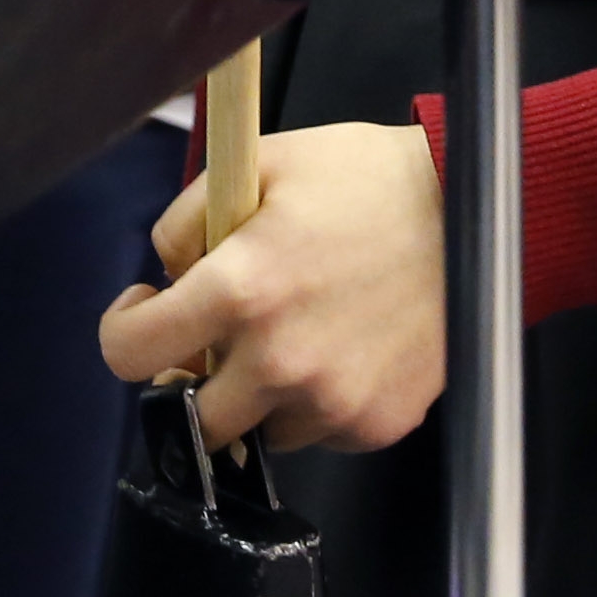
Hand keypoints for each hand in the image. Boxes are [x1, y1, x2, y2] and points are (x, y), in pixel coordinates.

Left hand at [100, 121, 445, 452]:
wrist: (471, 211)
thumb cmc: (363, 180)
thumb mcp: (257, 165)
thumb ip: (187, 222)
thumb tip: (166, 278)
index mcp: (242, 289)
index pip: (130, 354)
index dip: (124, 329)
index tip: (145, 308)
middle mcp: (281, 360)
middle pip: (191, 417)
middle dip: (188, 376)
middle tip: (213, 333)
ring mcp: (333, 401)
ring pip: (257, 429)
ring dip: (255, 391)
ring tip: (290, 328)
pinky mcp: (378, 423)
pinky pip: (318, 431)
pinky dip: (312, 400)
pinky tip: (337, 343)